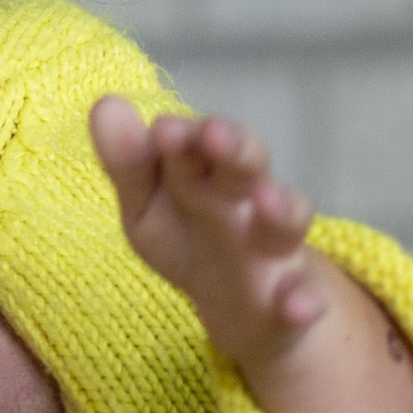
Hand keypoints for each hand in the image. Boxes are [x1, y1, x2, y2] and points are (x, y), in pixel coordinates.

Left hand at [92, 100, 412, 412]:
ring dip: (282, 209)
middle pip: (248, 167)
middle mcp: (251, 202)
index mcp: (209, 174)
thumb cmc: (190, 239)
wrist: (247, 308)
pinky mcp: (296, 299)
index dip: (184, 137)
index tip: (164, 130)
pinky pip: (306, 298)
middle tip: (213, 133)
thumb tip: (106, 104)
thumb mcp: (148, 207)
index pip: (199, 145)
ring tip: (266, 201)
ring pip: (288, 223)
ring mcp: (278, 251)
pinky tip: (297, 307)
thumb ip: (129, 164)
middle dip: (234, 148)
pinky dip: (305, 301)